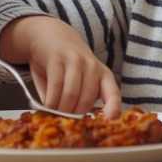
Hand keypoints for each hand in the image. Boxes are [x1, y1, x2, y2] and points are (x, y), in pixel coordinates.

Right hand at [0, 16, 121, 118]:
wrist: (51, 36)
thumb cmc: (68, 66)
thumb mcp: (81, 80)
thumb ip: (80, 99)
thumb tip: (75, 124)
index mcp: (104, 75)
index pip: (113, 93)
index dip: (113, 107)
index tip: (111, 118)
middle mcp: (93, 67)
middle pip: (86, 100)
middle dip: (74, 115)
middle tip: (64, 118)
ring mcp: (75, 61)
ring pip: (71, 94)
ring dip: (61, 109)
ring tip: (55, 112)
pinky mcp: (57, 59)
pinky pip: (55, 86)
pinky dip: (51, 101)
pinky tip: (47, 104)